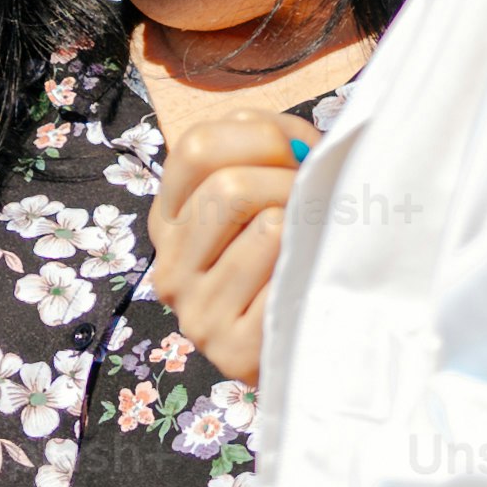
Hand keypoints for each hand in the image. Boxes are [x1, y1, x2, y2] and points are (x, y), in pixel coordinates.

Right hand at [150, 101, 308, 387]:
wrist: (309, 347)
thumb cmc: (293, 258)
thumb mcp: (265, 194)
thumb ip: (273, 153)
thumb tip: (306, 148)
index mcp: (169, 221)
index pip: (197, 147)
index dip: (260, 135)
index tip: (294, 155)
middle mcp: (170, 267)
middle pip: (230, 186)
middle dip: (291, 182)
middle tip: (316, 202)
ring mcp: (196, 313)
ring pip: (268, 227)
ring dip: (309, 225)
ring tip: (317, 241)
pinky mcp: (232, 351)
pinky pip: (288, 277)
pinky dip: (313, 268)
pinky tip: (312, 281)